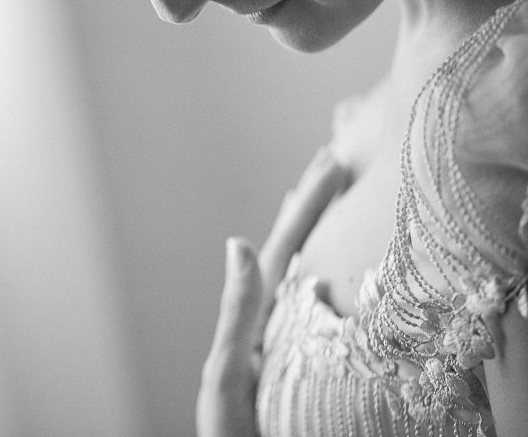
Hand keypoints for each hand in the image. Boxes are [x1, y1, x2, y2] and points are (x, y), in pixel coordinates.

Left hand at [196, 148, 348, 436]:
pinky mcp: (314, 364)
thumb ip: (238, 314)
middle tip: (332, 159)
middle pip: (297, 250)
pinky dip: (332, 274)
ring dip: (319, 231)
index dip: (305, 207)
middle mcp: (275, 321)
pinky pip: (327, 308)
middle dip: (313, 206)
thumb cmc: (232, 434)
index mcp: (256, 319)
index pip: (283, 250)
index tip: (327, 165)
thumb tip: (238, 244)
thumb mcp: (229, 376)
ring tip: (330, 195)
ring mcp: (293, 339)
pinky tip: (340, 263)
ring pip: (310, 272)